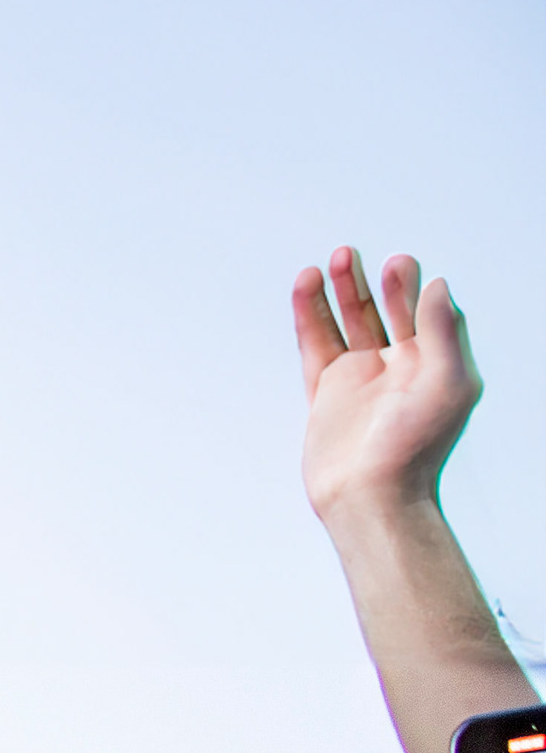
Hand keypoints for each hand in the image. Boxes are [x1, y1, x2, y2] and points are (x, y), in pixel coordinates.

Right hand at [297, 248, 479, 522]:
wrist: (371, 496)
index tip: (398, 265)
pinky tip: (304, 287)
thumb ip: (443, 330)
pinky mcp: (326, 393)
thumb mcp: (448, 382)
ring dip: (338, 291)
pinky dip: (308, 315)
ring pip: (345, 323)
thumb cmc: (416, 448)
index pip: (420, 313)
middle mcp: (396, 368)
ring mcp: (358, 379)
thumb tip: (436, 284)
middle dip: (370, 283)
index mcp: (432, 364)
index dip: (408, 287)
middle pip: (381, 312)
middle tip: (355, 256)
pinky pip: (315, 345)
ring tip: (333, 260)